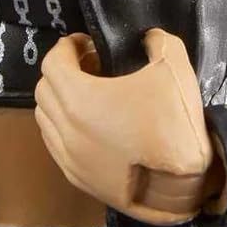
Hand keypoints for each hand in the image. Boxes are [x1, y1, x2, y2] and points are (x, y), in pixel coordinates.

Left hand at [34, 28, 224, 223]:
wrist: (183, 188)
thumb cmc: (175, 127)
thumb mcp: (174, 69)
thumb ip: (158, 42)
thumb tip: (148, 38)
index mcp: (79, 99)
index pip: (52, 63)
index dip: (67, 47)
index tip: (85, 44)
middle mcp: (65, 129)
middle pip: (43, 90)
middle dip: (62, 72)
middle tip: (90, 67)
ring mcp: (68, 157)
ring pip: (44, 119)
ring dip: (59, 102)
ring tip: (88, 97)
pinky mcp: (76, 178)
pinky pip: (55, 145)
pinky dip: (63, 129)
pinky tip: (89, 126)